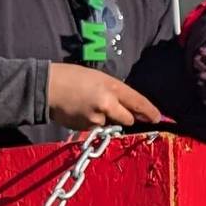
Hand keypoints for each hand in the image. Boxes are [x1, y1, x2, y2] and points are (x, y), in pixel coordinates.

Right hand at [46, 63, 163, 127]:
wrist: (47, 87)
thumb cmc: (72, 77)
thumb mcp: (98, 78)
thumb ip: (114, 91)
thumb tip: (127, 106)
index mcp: (112, 86)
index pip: (138, 102)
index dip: (150, 111)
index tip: (158, 118)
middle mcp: (108, 104)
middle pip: (128, 119)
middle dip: (125, 116)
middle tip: (112, 108)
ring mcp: (97, 118)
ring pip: (111, 124)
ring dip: (106, 119)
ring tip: (89, 105)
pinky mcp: (86, 128)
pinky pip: (96, 127)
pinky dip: (92, 122)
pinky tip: (80, 111)